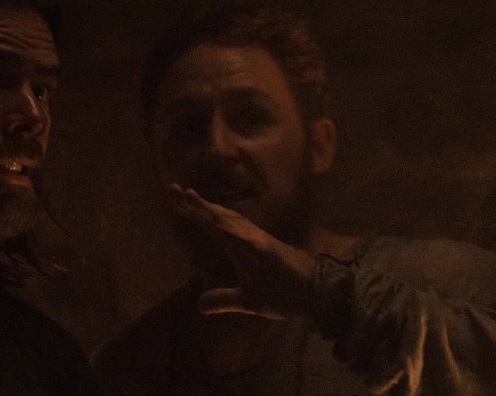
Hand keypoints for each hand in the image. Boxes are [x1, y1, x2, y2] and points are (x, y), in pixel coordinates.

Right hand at [168, 184, 315, 318]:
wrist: (319, 288)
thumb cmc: (285, 294)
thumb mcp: (252, 302)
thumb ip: (225, 300)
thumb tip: (198, 304)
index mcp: (244, 246)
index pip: (214, 224)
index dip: (196, 210)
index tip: (180, 193)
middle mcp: (250, 235)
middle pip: (219, 215)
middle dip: (197, 204)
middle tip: (175, 190)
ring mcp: (258, 236)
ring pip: (230, 216)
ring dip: (210, 207)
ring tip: (193, 199)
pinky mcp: (265, 240)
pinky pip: (238, 222)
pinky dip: (223, 215)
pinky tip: (221, 217)